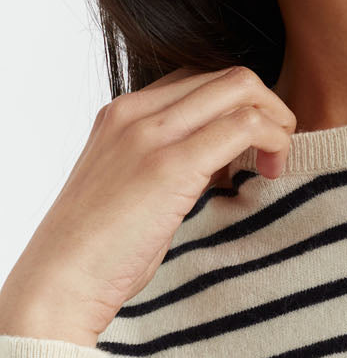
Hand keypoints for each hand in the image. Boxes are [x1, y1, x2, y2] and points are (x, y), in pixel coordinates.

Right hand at [0, 66, 295, 344]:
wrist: (60, 282)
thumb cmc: (98, 251)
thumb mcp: (131, 188)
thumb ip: (169, 162)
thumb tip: (217, 161)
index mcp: (122, 114)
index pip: (199, 79)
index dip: (237, 108)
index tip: (247, 151)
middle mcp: (134, 112)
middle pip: (226, 75)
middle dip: (267, 107)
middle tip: (274, 153)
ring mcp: (151, 133)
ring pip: (242, 87)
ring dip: (276, 120)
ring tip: (274, 164)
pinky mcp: (172, 164)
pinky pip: (245, 125)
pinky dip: (274, 140)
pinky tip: (269, 173)